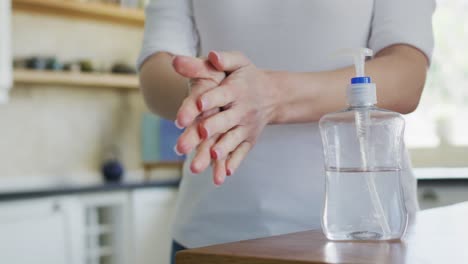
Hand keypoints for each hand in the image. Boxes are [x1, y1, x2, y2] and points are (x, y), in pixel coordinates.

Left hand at [175, 51, 279, 184]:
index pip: (222, 95)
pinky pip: (241, 152)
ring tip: (211, 157)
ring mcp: (246, 127)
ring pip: (231, 140)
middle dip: (209, 129)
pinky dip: (234, 163)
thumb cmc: (247, 76)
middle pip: (224, 120)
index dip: (210, 98)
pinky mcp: (249, 140)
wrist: (273, 94)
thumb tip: (210, 55)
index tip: (197, 103)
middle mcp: (242, 110)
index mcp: (236, 90)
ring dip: (222, 150)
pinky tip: (224, 174)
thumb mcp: (238, 62)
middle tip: (195, 135)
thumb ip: (222, 59)